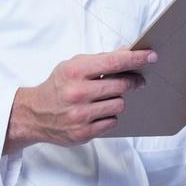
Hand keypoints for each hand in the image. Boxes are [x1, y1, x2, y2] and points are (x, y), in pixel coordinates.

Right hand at [4, 49, 154, 152]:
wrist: (34, 114)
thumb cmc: (57, 86)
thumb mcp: (72, 66)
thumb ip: (100, 59)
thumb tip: (127, 52)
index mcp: (75, 72)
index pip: (113, 62)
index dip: (135, 58)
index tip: (151, 56)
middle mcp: (78, 93)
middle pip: (121, 85)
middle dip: (133, 81)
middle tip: (137, 80)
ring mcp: (81, 115)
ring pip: (119, 105)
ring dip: (118, 100)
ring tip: (107, 98)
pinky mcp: (83, 133)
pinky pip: (112, 122)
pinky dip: (109, 116)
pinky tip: (99, 112)